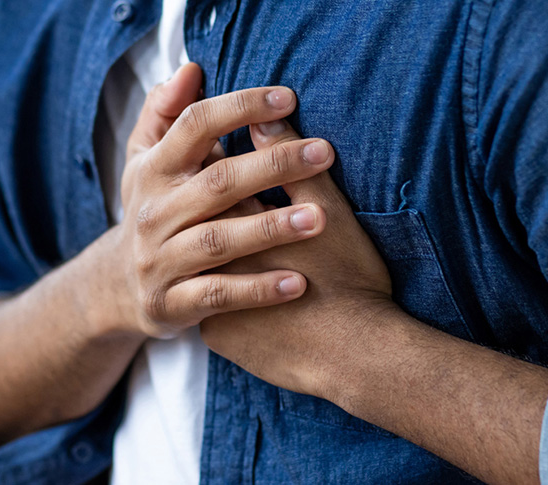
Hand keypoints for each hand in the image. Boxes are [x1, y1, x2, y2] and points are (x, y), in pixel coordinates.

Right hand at [111, 64, 336, 337]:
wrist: (117, 287)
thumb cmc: (152, 210)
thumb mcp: (146, 161)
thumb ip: (166, 114)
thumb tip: (191, 70)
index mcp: (153, 170)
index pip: (194, 126)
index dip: (240, 107)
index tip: (288, 99)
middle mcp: (154, 212)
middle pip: (217, 182)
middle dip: (273, 165)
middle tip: (324, 153)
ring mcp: (161, 260)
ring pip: (219, 240)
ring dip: (270, 228)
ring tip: (318, 219)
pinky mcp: (173, 303)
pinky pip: (219, 295)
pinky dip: (258, 290)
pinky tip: (299, 283)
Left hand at [199, 119, 395, 400]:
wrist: (353, 356)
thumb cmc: (350, 279)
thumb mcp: (330, 212)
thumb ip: (291, 164)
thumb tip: (262, 123)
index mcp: (240, 221)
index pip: (212, 178)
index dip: (221, 161)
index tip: (231, 154)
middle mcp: (215, 258)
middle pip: (197, 219)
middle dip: (211, 203)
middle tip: (233, 198)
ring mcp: (211, 299)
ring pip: (195, 263)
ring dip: (213, 247)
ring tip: (235, 244)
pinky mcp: (215, 334)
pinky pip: (207, 302)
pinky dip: (219, 289)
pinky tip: (240, 287)